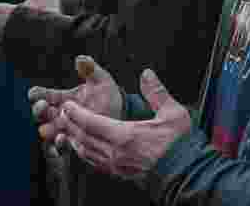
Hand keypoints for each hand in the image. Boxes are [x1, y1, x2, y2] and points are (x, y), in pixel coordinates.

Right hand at [30, 56, 123, 149]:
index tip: (34, 93)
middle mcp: (60, 114)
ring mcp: (65, 129)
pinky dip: (59, 145)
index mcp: (62, 98)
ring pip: (48, 131)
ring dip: (46, 130)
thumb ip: (91, 69)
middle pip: (42, 113)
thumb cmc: (108, 94)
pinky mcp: (72, 142)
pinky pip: (62, 146)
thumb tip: (81, 59)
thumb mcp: (101, 80)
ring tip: (46, 129)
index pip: (44, 95)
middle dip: (39, 110)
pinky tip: (62, 140)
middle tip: (41, 106)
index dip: (37, 94)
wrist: (121, 113)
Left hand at [61, 68, 191, 180]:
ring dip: (74, 139)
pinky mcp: (121, 174)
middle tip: (62, 113)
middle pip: (83, 138)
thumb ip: (156, 92)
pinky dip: (85, 153)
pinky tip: (84, 148)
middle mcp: (116, 153)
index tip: (66, 104)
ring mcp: (117, 166)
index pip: (90, 122)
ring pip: (86, 153)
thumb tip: (147, 74)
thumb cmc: (181, 145)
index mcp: (125, 136)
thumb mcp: (173, 113)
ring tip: (68, 129)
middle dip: (70, 124)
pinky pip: (95, 163)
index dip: (75, 113)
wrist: (187, 174)